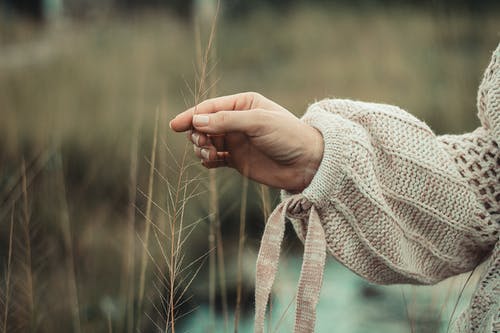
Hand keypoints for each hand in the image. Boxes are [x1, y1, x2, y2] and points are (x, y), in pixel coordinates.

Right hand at [169, 92, 323, 191]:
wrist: (307, 164)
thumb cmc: (288, 136)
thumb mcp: (258, 123)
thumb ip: (226, 121)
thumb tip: (197, 122)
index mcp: (243, 104)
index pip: (210, 108)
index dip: (191, 116)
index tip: (175, 126)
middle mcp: (237, 121)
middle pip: (203, 125)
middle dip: (197, 134)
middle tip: (204, 144)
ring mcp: (236, 141)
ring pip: (206, 142)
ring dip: (201, 148)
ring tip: (211, 155)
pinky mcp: (237, 160)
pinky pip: (214, 158)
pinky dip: (208, 160)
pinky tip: (212, 162)